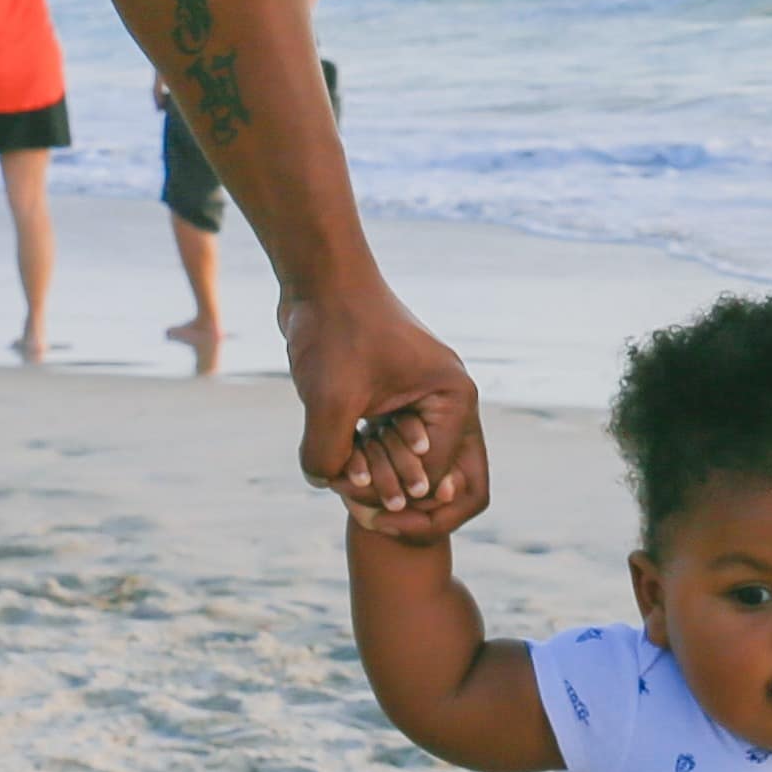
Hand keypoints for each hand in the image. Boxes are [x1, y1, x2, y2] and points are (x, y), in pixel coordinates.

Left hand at [282, 274, 484, 541]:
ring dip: (365, 468)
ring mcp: (416, 398)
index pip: (432, 477)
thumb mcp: (329, 400)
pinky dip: (355, 450)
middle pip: (424, 473)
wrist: (319, 276)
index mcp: (452, 398)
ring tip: (332, 466)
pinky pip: (379, 440)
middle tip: (341, 487)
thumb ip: (328, 454)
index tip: (350, 495)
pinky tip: (327, 448)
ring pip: (397, 459)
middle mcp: (443, 400)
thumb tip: (324, 483)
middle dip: (382, 485)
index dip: (391, 494)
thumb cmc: (334, 328)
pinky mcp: (387, 395)